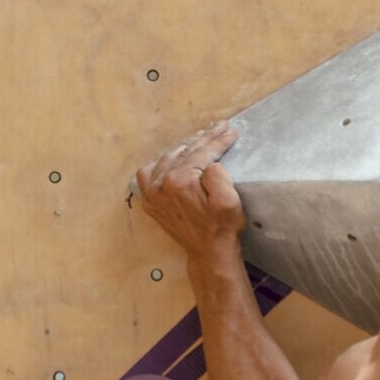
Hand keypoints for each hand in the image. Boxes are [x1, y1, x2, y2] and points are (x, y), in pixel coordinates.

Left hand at [135, 119, 245, 257]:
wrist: (209, 252)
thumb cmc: (222, 227)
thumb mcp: (228, 200)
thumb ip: (217, 174)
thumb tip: (208, 162)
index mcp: (179, 181)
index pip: (201, 152)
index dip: (218, 140)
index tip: (230, 129)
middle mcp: (160, 184)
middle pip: (184, 152)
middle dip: (204, 138)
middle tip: (219, 127)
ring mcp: (152, 194)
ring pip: (167, 158)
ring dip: (185, 147)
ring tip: (201, 137)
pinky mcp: (151, 202)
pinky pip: (149, 174)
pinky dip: (161, 163)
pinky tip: (174, 159)